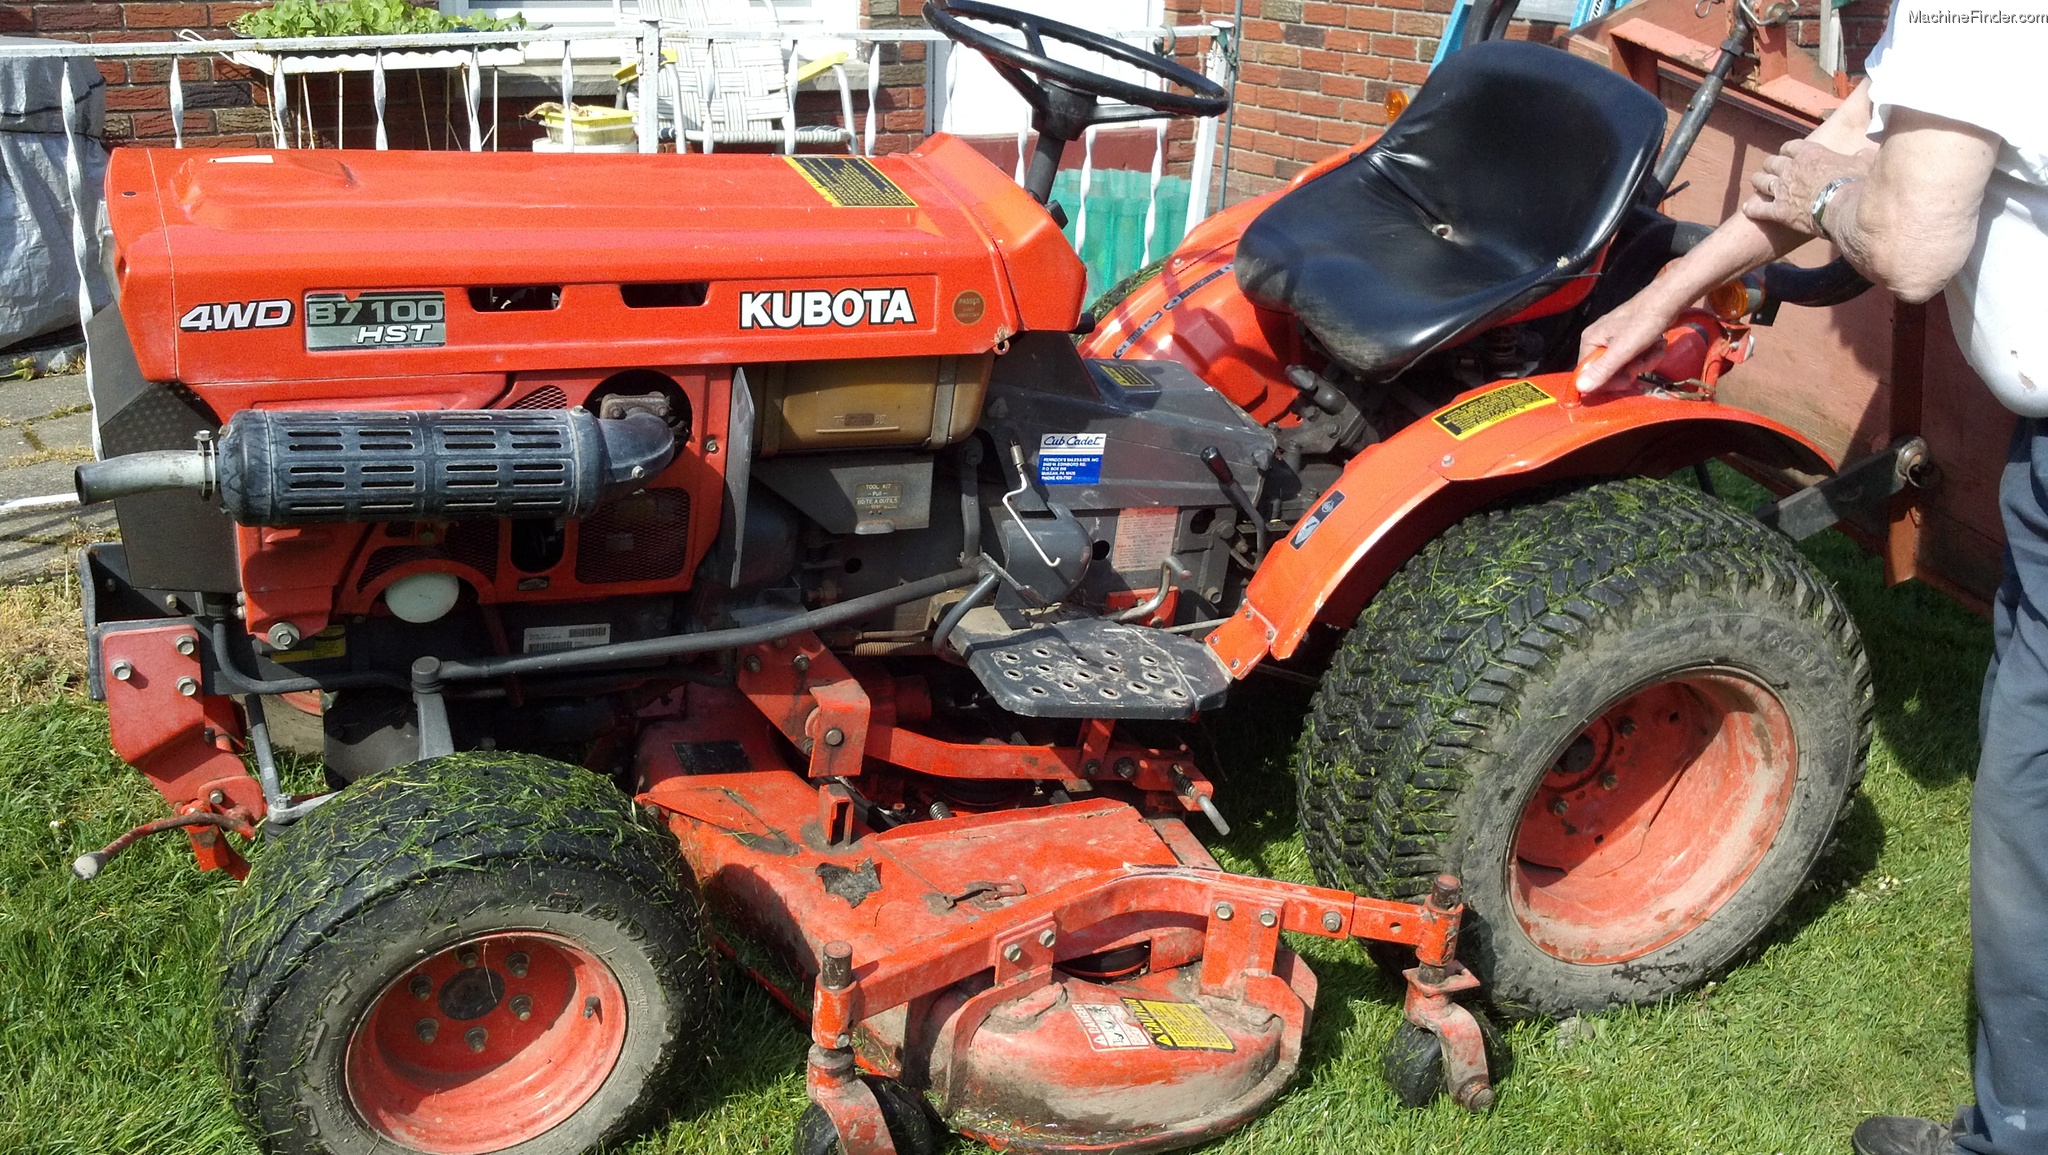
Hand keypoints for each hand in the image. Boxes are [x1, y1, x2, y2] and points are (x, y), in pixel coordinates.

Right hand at [1574, 294, 1678, 394]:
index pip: (1588, 373)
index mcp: (1590, 340)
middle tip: (1644, 361)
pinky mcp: (1628, 339)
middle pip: (1608, 371)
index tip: (1627, 380)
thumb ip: (1603, 369)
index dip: (1608, 381)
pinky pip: (1633, 357)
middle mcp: (1598, 340)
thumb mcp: (1623, 349)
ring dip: (1644, 362)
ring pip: (1624, 366)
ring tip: (1655, 350)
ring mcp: (1613, 339)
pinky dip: (1648, 355)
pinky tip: (1657, 346)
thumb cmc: (1644, 321)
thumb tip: (1580, 387)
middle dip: (1631, 370)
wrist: (1668, 301)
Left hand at [1741, 140, 1876, 236]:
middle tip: (1771, 168)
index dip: (1788, 150)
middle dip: (1771, 165)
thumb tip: (1866, 152)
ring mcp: (1782, 190)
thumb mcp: (1863, 163)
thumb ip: (1861, 156)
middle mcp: (1791, 168)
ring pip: (1761, 181)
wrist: (1844, 208)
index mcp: (1810, 153)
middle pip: (1773, 162)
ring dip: (1758, 181)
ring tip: (1757, 182)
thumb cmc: (1856, 184)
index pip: (1791, 146)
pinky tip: (1748, 209)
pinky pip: (1759, 209)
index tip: (1789, 153)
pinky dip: (1753, 209)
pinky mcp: (1778, 211)